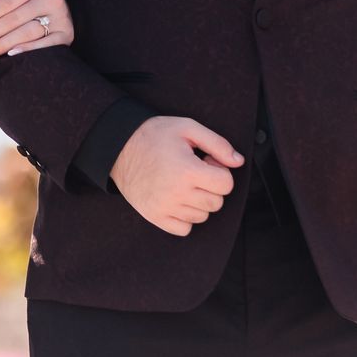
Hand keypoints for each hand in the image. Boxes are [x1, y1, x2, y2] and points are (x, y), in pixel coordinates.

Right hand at [110, 116, 242, 235]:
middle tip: (195, 172)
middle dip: (211, 187)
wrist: (118, 147)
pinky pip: (184, 229)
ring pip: (202, 217)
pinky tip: (177, 198)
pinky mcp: (155, 217)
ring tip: (184, 183)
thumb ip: (217, 144)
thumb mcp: (187, 128)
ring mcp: (164, 208)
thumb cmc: (154, 135)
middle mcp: (176, 193)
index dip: (220, 171)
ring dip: (199, 202)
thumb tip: (238, 162)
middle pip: (216, 203)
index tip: (207, 162)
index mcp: (187, 170)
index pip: (226, 184)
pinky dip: (185, 217)